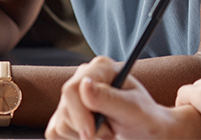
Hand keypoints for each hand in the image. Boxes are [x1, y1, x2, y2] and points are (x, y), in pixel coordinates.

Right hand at [46, 56, 200, 139]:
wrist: (144, 131)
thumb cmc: (143, 116)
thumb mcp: (132, 108)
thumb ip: (108, 98)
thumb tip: (84, 85)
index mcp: (101, 68)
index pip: (73, 88)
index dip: (79, 114)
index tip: (91, 133)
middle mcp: (84, 78)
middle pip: (65, 108)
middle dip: (87, 127)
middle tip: (110, 132)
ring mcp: (73, 97)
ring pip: (60, 123)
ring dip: (84, 135)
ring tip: (106, 130)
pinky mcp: (65, 114)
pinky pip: (56, 132)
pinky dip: (74, 139)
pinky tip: (93, 133)